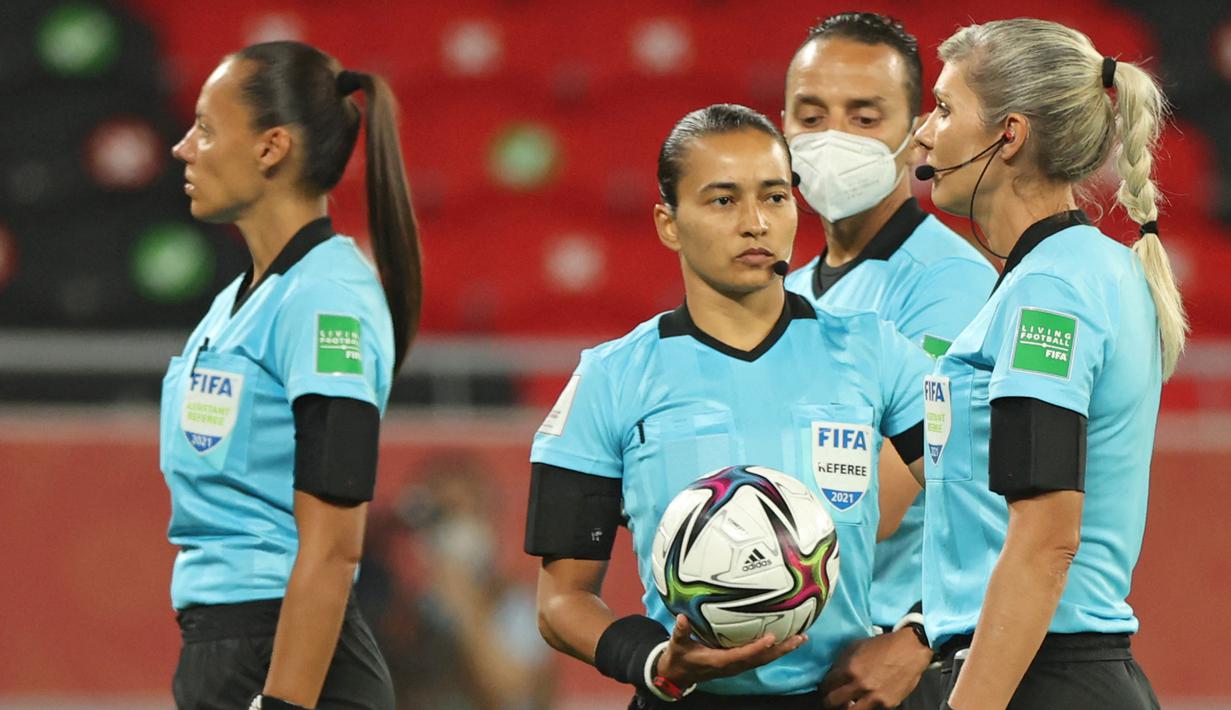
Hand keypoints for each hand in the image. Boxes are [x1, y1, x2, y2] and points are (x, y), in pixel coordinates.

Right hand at [655, 614, 806, 687]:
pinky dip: (774, 649)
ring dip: (783, 649)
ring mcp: (737, 665)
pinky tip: (784, 639)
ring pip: (764, 659)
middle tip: (800, 638)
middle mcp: (733, 665)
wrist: (679, 675)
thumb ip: (680, 632)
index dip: (757, 648)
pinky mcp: (739, 663)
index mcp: (719, 661)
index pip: (742, 655)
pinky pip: (760, 657)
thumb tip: (682, 618)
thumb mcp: (677, 646)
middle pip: (761, 659)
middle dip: (781, 649)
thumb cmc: (679, 658)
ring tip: (801, 638)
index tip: (772, 637)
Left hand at [819, 629, 932, 708]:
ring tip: (846, 705)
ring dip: (846, 708)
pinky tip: (865, 702)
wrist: (910, 649)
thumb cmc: (883, 645)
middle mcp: (860, 685)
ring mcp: (874, 697)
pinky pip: (871, 709)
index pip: (827, 685)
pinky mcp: (887, 704)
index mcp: (850, 669)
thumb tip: (832, 673)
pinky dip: (867, 706)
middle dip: (829, 702)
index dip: (823, 688)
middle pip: (833, 702)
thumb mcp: (857, 646)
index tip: (824, 689)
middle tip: (830, 701)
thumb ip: (843, 661)